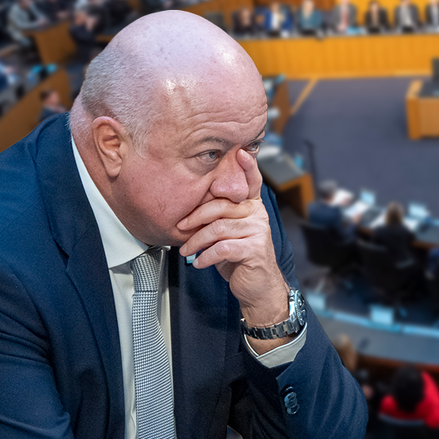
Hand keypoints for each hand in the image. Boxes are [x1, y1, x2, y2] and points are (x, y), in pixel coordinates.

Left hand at [177, 149, 289, 329]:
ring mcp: (258, 231)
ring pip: (218, 228)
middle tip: (180, 227)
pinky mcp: (254, 249)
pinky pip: (222, 248)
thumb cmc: (239, 257)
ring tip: (186, 250)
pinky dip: (206, 256)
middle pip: (221, 206)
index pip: (252, 182)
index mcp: (252, 206)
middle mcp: (257, 214)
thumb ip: (218, 217)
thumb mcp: (228, 233)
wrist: (256, 287)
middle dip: (195, 216)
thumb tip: (190, 210)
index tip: (241, 151)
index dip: (247, 166)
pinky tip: (199, 262)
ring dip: (196, 241)